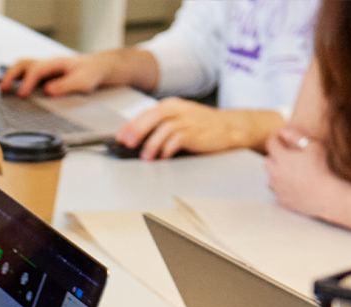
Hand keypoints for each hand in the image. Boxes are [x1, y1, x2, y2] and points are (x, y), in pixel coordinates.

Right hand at [1, 52, 116, 98]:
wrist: (97, 68)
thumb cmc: (90, 73)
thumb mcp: (82, 82)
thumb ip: (65, 86)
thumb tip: (48, 90)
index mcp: (56, 63)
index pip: (36, 70)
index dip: (27, 82)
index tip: (22, 95)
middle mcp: (48, 63)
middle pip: (24, 64)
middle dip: (11, 75)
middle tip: (4, 89)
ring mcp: (45, 68)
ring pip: (23, 66)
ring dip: (11, 76)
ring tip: (4, 89)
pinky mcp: (45, 74)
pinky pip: (27, 73)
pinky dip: (17, 79)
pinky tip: (14, 89)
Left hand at [115, 100, 282, 160]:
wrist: (230, 127)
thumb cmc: (204, 126)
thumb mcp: (181, 120)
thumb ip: (161, 126)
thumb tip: (139, 140)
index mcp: (171, 106)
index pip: (145, 114)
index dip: (130, 126)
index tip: (120, 137)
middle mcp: (177, 110)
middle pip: (150, 119)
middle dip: (135, 132)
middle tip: (126, 144)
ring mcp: (186, 120)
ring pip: (161, 131)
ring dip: (150, 145)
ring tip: (145, 157)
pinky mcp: (193, 133)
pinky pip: (175, 141)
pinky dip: (166, 150)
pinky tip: (162, 157)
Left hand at [264, 126, 350, 235]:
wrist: (326, 195)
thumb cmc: (322, 168)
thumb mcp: (313, 146)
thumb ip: (296, 136)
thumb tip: (283, 130)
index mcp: (282, 158)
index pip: (271, 143)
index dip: (275, 137)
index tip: (280, 136)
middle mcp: (276, 173)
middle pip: (267, 161)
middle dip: (274, 155)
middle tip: (285, 154)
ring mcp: (278, 188)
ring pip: (270, 178)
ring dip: (276, 172)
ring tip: (287, 170)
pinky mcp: (282, 200)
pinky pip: (277, 192)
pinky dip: (282, 187)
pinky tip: (291, 185)